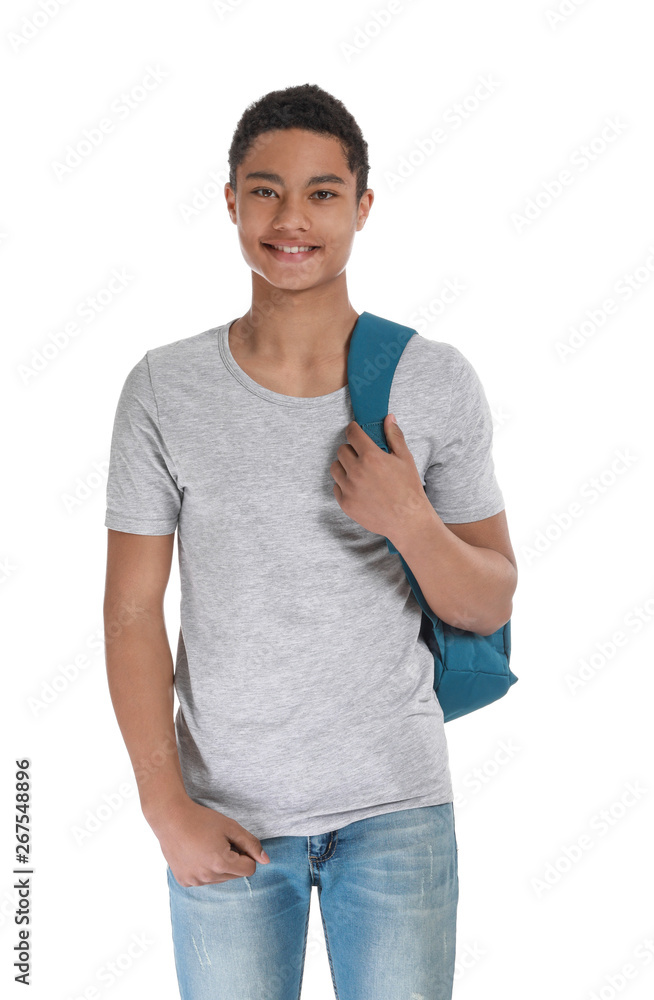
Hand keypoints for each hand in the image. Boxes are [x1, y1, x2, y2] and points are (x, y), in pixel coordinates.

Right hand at [148, 796, 270, 886]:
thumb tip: (266, 860)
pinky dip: (204, 870)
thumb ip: (251, 844)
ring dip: (219, 866)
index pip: (249, 869)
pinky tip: (195, 854)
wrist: (171, 819)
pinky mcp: (184, 882)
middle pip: (235, 875)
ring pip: (220, 879)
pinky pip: (204, 880)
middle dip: (233, 860)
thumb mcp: (231, 827)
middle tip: (219, 842)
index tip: (235, 842)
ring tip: (206, 847)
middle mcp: (208, 877)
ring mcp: (194, 881)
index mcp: (221, 863)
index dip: (246, 854)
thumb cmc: (202, 820)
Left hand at [329, 414, 429, 542]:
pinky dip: (344, 485)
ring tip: (360, 472)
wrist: (408, 521)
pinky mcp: (345, 503)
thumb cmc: (409, 489)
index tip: (356, 431)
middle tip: (363, 456)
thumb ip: (394, 436)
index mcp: (371, 457)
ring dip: (345, 466)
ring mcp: (349, 489)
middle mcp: (356, 471)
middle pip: (341, 450)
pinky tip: (359, 488)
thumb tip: (388, 418)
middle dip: (351, 450)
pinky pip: (336, 487)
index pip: (352, 434)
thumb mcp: (405, 459)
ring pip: (335, 468)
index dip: (354, 430)